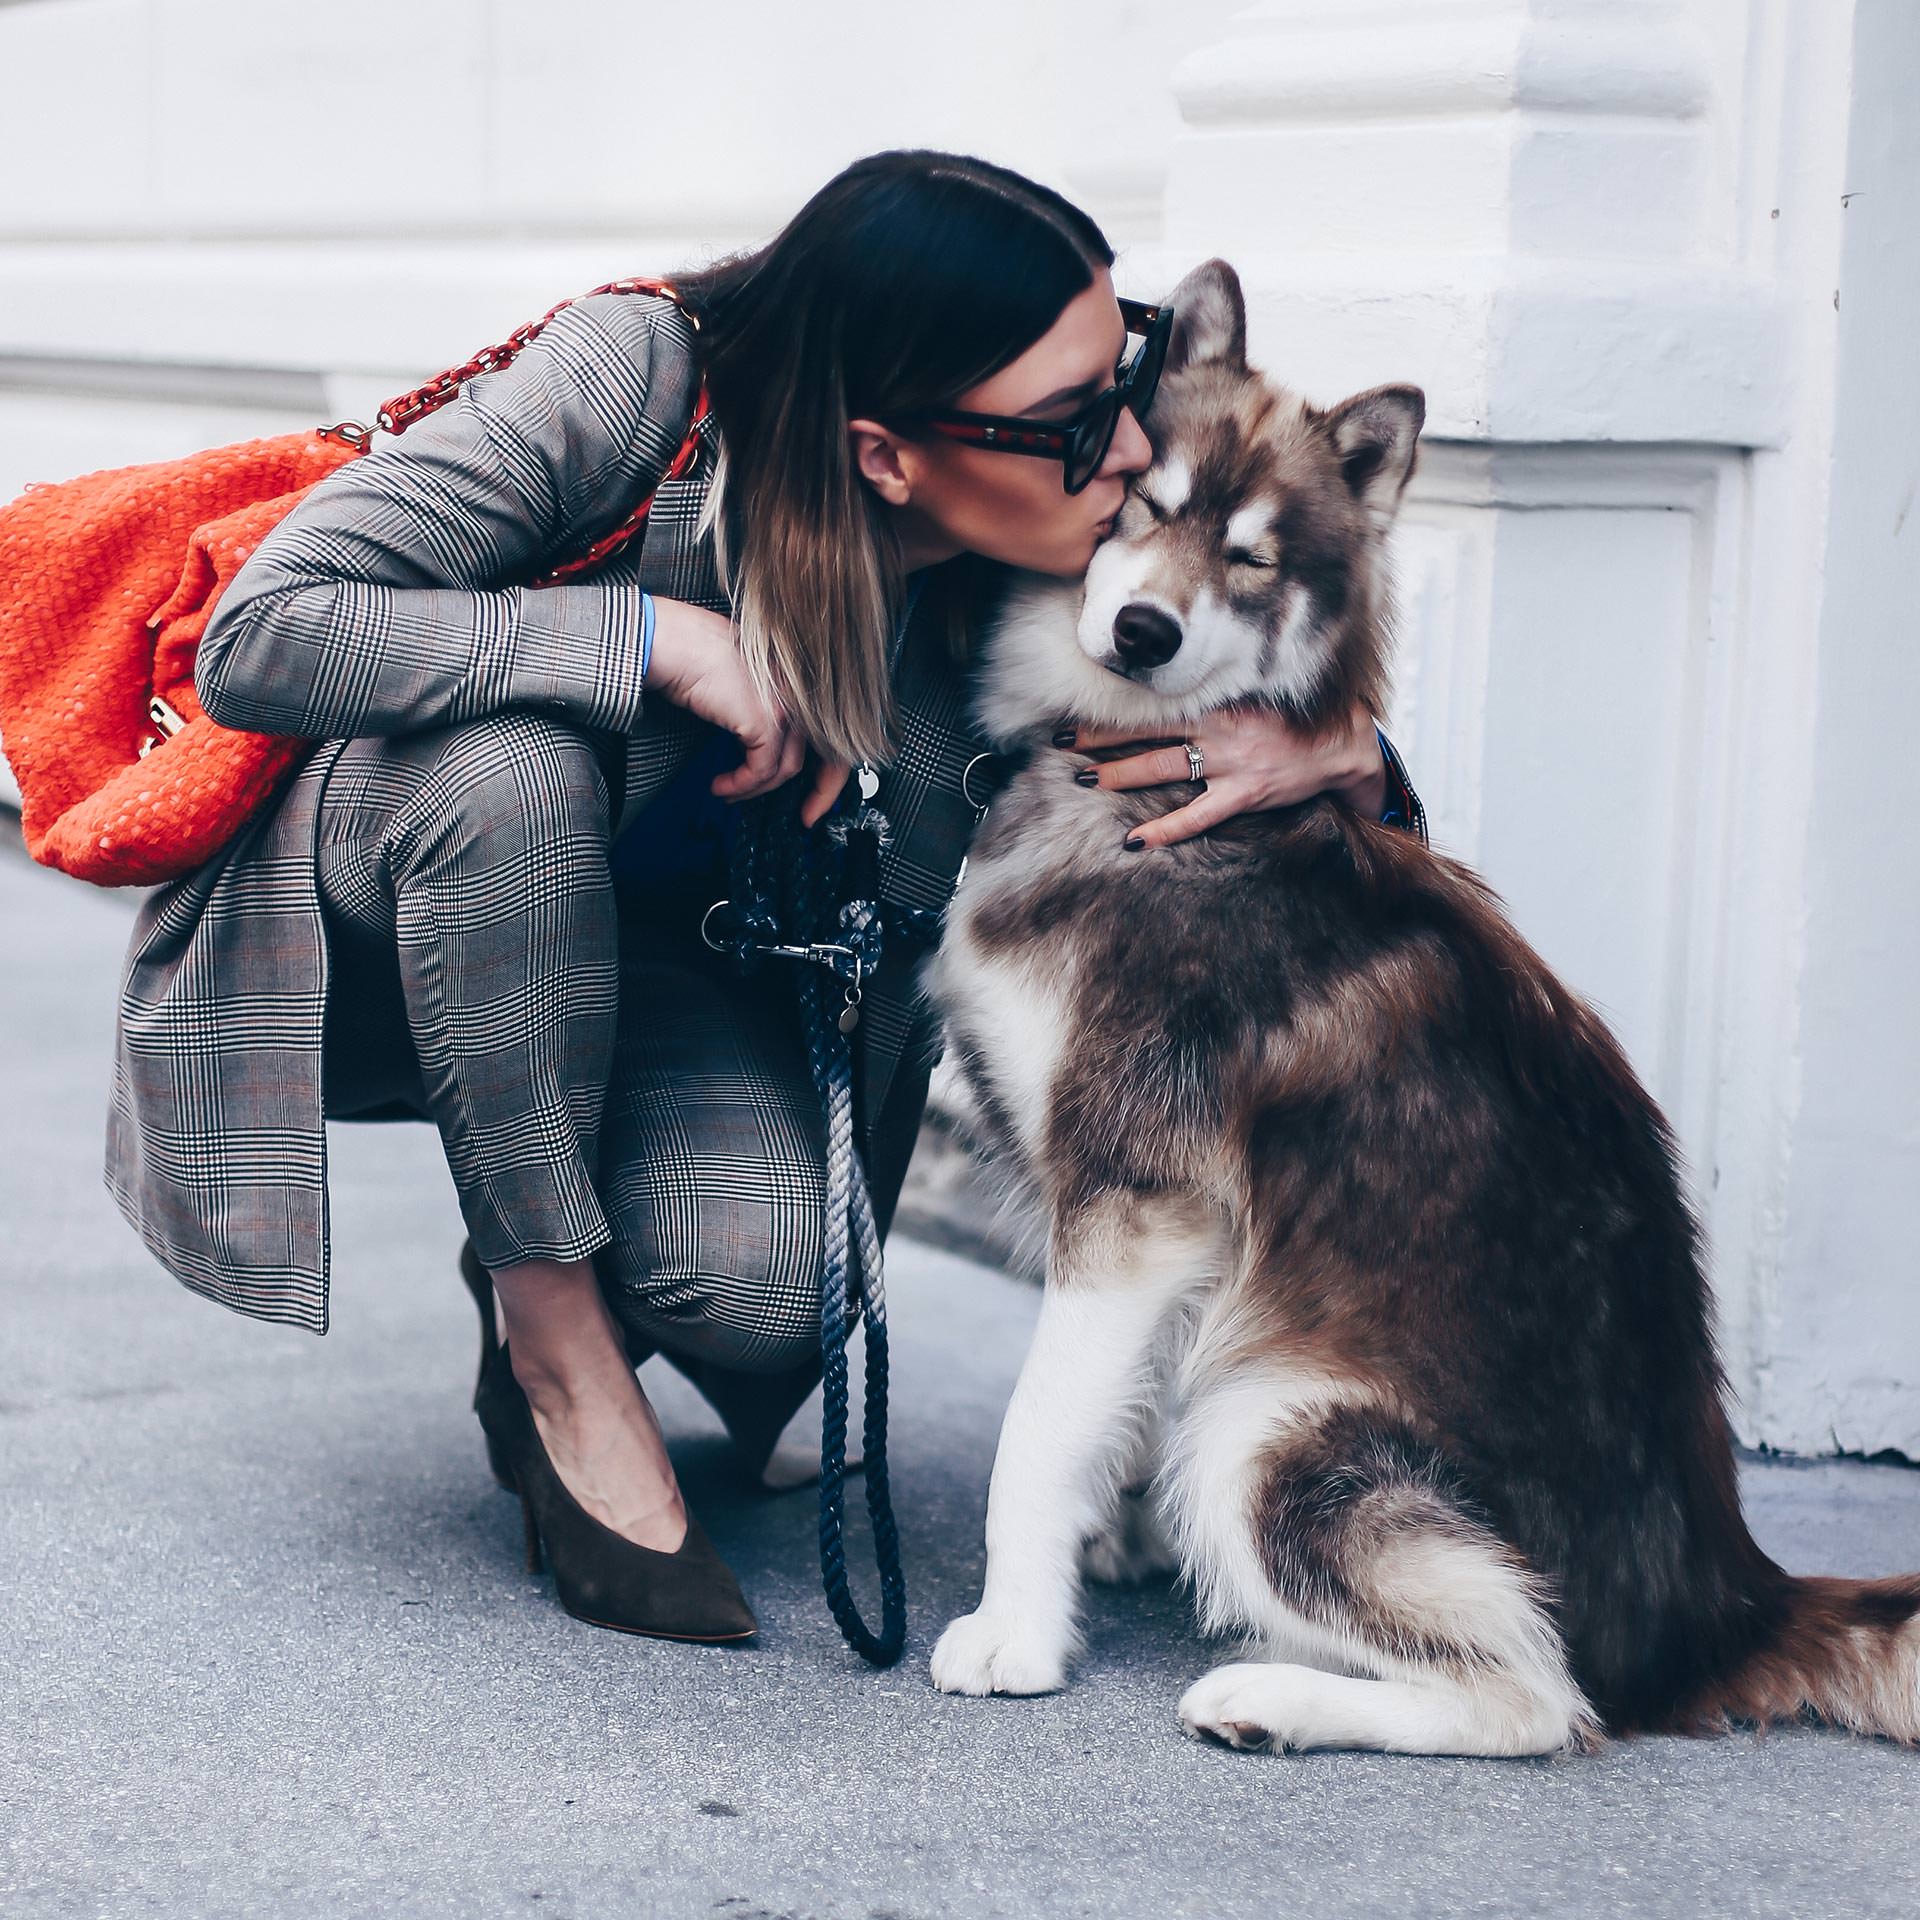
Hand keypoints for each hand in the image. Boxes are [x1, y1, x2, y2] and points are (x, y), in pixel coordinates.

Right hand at [646, 597, 848, 825]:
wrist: (669, 642)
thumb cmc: (693, 654)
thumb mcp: (744, 683)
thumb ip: (764, 708)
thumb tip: (763, 742)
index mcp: (799, 681)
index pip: (833, 732)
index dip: (830, 769)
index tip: (817, 795)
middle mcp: (799, 691)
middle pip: (827, 755)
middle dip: (820, 794)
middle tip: (806, 816)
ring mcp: (785, 706)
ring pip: (786, 768)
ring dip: (756, 789)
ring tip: (731, 791)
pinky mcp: (763, 721)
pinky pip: (760, 770)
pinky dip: (741, 785)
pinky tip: (722, 786)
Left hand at [1059, 699, 1387, 849]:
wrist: (1341, 744)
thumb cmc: (1294, 717)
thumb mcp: (1254, 693)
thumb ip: (1214, 694)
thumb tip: (1166, 689)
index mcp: (1220, 700)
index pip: (1156, 701)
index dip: (1116, 705)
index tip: (1079, 702)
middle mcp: (1221, 729)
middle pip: (1148, 731)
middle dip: (1102, 736)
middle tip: (1062, 739)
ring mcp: (1232, 764)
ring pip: (1164, 768)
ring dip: (1121, 773)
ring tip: (1085, 778)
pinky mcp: (1244, 795)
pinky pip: (1197, 817)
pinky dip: (1165, 829)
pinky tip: (1135, 840)